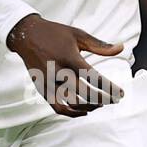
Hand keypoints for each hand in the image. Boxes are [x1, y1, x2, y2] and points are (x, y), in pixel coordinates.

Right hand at [6, 14, 125, 116]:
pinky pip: (58, 108)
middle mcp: (58, 72)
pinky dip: (72, 113)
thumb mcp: (78, 35)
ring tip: (101, 104)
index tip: (120, 94)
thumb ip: (100, 45)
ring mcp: (49, 82)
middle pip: (85, 93)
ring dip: (90, 107)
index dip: (109, 88)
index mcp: (69, 57)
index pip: (94, 77)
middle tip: (114, 100)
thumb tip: (121, 48)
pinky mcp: (42, 89)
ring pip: (73, 104)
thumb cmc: (54, 33)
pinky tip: (85, 110)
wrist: (26, 35)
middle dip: (103, 99)